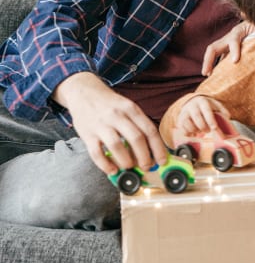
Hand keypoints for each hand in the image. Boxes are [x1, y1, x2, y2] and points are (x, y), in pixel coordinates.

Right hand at [52, 72, 166, 174]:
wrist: (84, 92)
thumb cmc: (110, 104)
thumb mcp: (128, 106)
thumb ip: (139, 125)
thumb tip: (152, 149)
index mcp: (131, 109)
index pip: (149, 130)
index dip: (158, 148)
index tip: (162, 161)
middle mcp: (117, 116)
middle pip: (136, 139)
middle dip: (144, 157)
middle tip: (147, 167)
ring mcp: (101, 125)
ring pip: (117, 146)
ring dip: (126, 161)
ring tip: (130, 167)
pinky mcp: (87, 134)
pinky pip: (96, 153)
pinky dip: (105, 165)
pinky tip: (112, 170)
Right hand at [176, 96, 229, 135]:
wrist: (192, 102)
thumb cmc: (206, 106)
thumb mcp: (215, 105)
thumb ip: (222, 110)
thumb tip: (228, 116)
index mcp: (202, 101)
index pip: (206, 111)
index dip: (210, 120)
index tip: (214, 128)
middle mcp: (192, 106)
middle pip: (197, 118)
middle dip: (204, 127)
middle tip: (208, 130)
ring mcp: (184, 113)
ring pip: (188, 124)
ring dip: (196, 130)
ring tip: (200, 130)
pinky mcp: (179, 120)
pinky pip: (183, 130)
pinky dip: (189, 134)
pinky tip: (193, 132)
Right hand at [201, 21, 254, 75]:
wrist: (253, 24)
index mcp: (238, 32)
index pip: (234, 40)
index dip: (234, 50)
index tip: (235, 61)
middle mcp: (228, 37)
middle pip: (214, 47)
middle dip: (209, 60)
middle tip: (206, 72)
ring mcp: (225, 44)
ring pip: (212, 53)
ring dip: (207, 64)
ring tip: (206, 75)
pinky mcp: (226, 50)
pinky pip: (217, 58)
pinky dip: (213, 66)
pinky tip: (213, 76)